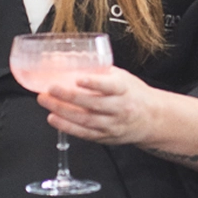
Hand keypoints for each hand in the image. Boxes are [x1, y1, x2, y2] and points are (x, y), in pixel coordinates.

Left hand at [38, 68, 158, 145]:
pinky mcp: (105, 137)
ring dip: (62, 112)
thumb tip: (74, 61)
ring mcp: (112, 125)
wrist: (151, 119)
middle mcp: (119, 108)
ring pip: (85, 120)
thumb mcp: (123, 77)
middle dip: (68, 97)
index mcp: (124, 89)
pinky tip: (54, 119)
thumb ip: (101, 72)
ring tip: (46, 102)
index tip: (78, 79)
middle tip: (50, 89)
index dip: (94, 83)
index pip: (110, 86)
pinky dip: (67, 127)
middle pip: (92, 104)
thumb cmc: (134, 94)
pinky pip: (84, 133)